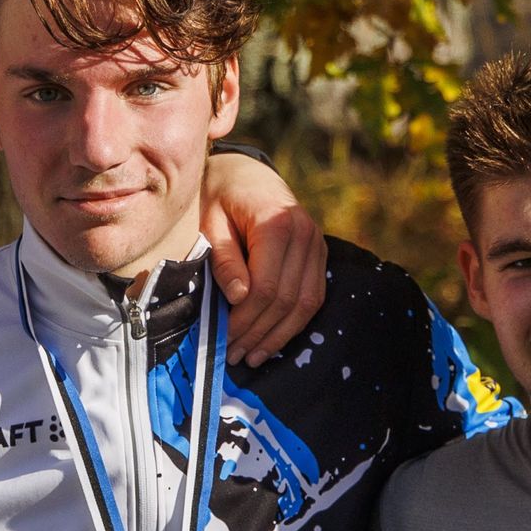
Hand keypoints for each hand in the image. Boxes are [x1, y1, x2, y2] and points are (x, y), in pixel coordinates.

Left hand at [200, 149, 327, 365]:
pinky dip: (293, 323)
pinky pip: (312, 297)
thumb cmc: (221, 197)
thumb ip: (225, 259)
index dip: (245, 318)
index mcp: (277, 222)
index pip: (266, 286)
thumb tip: (239, 298)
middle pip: (286, 299)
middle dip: (258, 332)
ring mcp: (317, 244)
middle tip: (232, 354)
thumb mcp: (211, 223)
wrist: (246, 174)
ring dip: (278, 335)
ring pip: (305, 304)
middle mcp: (305, 234)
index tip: (222, 337)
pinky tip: (271, 340)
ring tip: (251, 357)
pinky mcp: (319, 255)